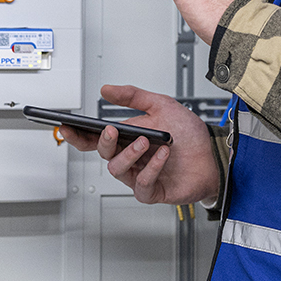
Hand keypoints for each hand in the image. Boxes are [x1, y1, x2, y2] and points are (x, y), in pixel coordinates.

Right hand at [57, 84, 220, 204]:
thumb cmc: (189, 135)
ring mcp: (141, 176)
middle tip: (112, 130)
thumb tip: (107, 89)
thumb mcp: (162, 106)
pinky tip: (162, 155)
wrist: (214, 154)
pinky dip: (151, 169)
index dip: (78, 135)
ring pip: (119, 170)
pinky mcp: (154, 191)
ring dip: (129, 154)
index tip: (66, 126)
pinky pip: (142, 184)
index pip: (96, 139)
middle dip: (104, 141)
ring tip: (145, 141)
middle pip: (104, 154)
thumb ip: (133, 96)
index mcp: (128, 139)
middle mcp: (132, 158)